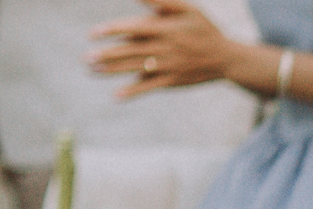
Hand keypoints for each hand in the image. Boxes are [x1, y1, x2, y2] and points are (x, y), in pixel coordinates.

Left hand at [87, 0, 242, 99]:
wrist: (225, 57)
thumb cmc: (202, 28)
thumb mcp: (188, 9)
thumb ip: (161, 2)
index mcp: (167, 28)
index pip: (135, 27)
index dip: (113, 30)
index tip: (93, 33)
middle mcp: (165, 47)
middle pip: (130, 51)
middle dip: (106, 54)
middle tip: (86, 57)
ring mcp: (167, 65)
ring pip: (134, 68)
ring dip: (111, 71)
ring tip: (91, 69)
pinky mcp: (170, 81)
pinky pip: (148, 87)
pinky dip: (132, 91)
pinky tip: (115, 95)